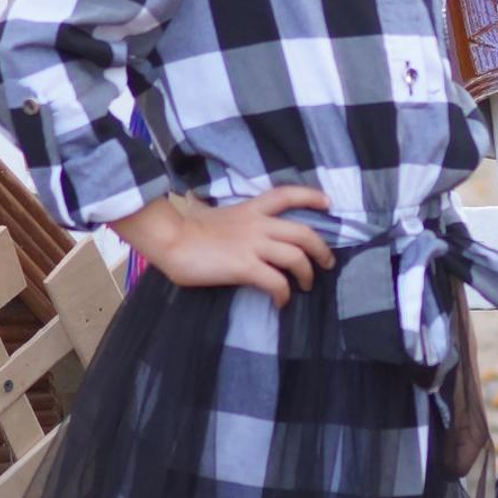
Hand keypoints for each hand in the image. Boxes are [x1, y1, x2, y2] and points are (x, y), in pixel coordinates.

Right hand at [114, 187, 334, 306]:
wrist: (170, 238)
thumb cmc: (187, 231)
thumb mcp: (220, 218)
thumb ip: (239, 224)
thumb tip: (246, 238)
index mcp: (251, 209)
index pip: (286, 195)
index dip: (311, 196)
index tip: (328, 202)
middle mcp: (258, 225)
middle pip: (304, 232)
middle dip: (322, 249)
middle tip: (327, 263)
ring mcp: (253, 245)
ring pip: (297, 257)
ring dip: (307, 274)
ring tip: (306, 285)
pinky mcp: (246, 266)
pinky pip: (277, 282)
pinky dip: (284, 294)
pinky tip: (280, 302)